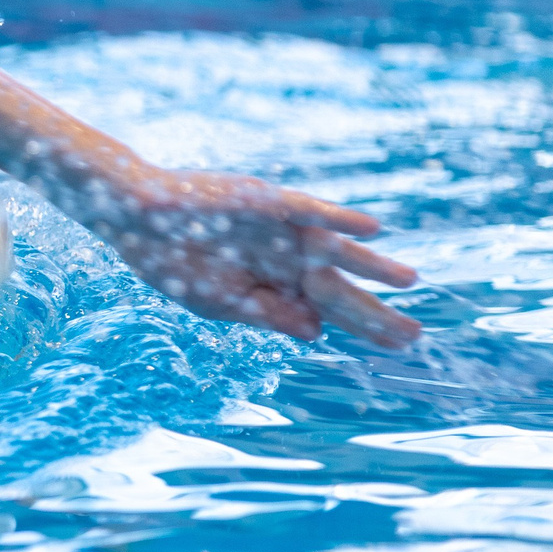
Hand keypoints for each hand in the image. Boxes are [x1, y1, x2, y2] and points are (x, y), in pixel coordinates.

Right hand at [91, 167, 420, 348]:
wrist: (136, 216)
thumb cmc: (172, 261)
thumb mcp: (221, 302)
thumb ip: (269, 314)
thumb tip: (318, 333)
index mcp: (274, 284)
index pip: (330, 311)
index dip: (364, 328)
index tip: (398, 348)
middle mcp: (285, 258)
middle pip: (340, 289)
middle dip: (375, 313)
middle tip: (416, 337)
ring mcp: (280, 230)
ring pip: (336, 251)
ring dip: (372, 265)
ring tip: (410, 281)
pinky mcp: (269, 202)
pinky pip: (312, 211)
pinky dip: (341, 219)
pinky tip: (373, 230)